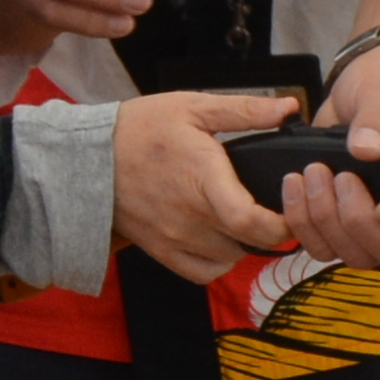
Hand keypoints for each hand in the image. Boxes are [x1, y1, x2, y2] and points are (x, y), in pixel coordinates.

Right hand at [110, 88, 294, 280]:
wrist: (88, 158)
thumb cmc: (141, 128)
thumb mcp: (194, 107)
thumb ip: (245, 110)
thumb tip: (289, 108)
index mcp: (203, 179)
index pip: (251, 222)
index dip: (282, 223)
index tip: (292, 207)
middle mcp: (191, 217)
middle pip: (249, 244)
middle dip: (270, 229)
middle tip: (272, 206)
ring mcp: (175, 238)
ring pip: (230, 259)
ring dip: (244, 243)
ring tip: (242, 216)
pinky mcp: (162, 251)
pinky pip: (204, 272)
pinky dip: (219, 261)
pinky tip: (220, 237)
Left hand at [278, 41, 379, 273]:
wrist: (360, 89)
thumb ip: (379, 118)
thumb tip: (366, 149)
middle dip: (361, 224)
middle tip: (342, 177)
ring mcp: (377, 228)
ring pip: (357, 256)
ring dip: (328, 222)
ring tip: (315, 171)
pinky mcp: (341, 227)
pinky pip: (323, 247)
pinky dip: (303, 223)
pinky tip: (296, 186)